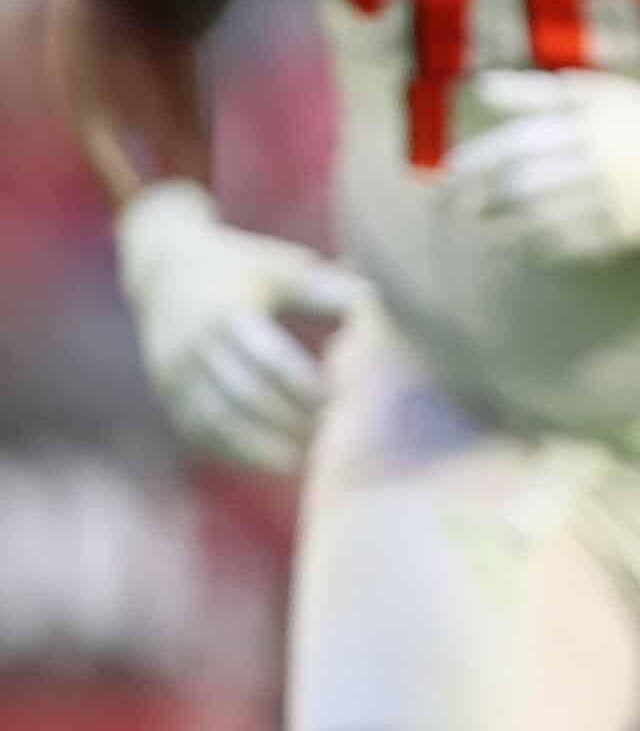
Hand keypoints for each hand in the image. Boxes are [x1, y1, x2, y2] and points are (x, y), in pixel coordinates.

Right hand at [116, 180, 365, 471]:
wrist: (167, 269)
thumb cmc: (247, 268)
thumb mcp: (284, 270)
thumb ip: (328, 292)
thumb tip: (380, 305)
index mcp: (230, 311)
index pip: (269, 358)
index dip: (304, 385)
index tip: (337, 400)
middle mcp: (196, 344)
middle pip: (243, 394)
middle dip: (286, 421)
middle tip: (327, 437)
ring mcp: (174, 371)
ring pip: (215, 421)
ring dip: (258, 447)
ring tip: (300, 462)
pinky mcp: (166, 393)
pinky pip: (196, 432)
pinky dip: (230, 451)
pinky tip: (265, 462)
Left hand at [440, 70, 639, 264]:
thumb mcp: (596, 94)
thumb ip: (537, 93)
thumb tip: (481, 88)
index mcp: (587, 125)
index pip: (516, 145)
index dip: (476, 161)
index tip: (448, 172)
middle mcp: (595, 163)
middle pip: (521, 186)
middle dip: (477, 197)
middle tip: (447, 206)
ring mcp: (609, 202)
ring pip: (538, 220)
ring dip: (498, 226)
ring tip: (474, 227)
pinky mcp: (620, 233)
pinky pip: (566, 246)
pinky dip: (533, 248)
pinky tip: (514, 247)